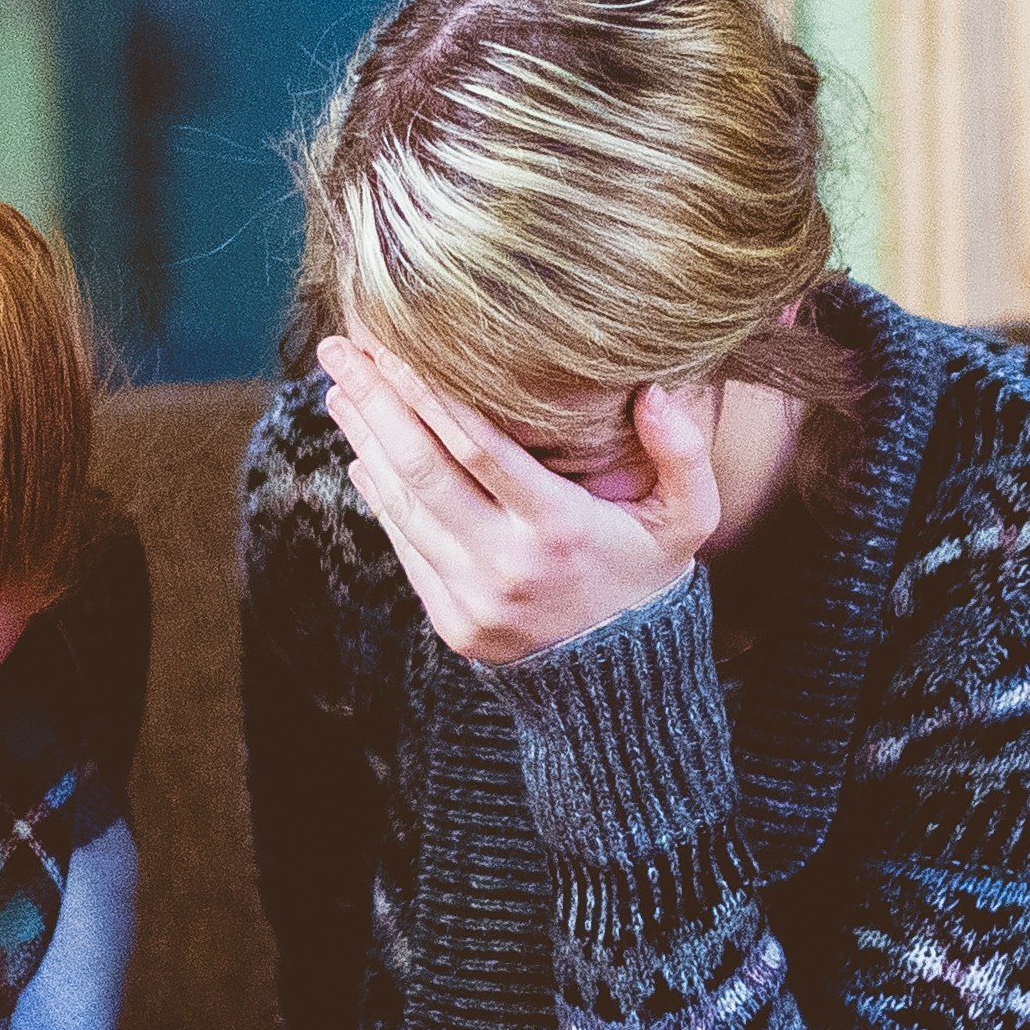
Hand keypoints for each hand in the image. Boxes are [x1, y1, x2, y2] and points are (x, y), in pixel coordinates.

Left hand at [318, 337, 718, 667]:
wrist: (622, 684)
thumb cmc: (650, 578)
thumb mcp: (689, 520)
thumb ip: (683, 454)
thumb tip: (654, 392)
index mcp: (560, 529)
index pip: (479, 447)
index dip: (430, 393)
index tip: (394, 345)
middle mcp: (507, 564)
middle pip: (423, 469)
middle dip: (376, 403)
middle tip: (340, 350)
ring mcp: (472, 597)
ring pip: (403, 505)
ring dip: (365, 442)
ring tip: (341, 390)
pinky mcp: (451, 622)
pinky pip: (405, 546)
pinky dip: (380, 496)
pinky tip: (363, 453)